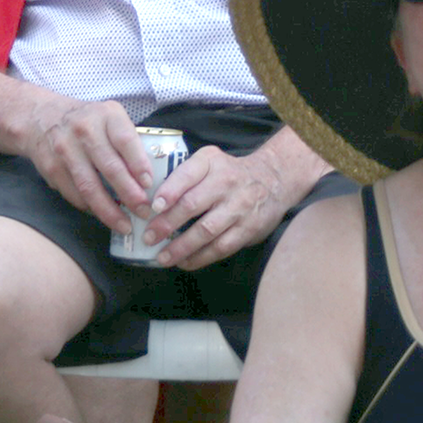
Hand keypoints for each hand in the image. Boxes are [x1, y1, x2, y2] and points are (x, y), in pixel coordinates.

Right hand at [19, 97, 155, 233]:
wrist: (40, 116)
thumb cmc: (86, 120)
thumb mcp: (110, 117)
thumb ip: (128, 141)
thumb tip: (149, 180)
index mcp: (106, 115)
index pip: (125, 140)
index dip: (139, 164)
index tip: (149, 185)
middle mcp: (84, 129)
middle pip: (110, 167)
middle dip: (130, 195)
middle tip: (144, 212)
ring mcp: (64, 149)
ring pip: (89, 187)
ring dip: (109, 211)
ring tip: (125, 225)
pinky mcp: (51, 167)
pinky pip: (74, 194)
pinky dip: (90, 208)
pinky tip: (102, 214)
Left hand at [140, 146, 293, 270]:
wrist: (274, 179)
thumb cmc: (229, 172)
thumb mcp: (208, 161)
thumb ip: (184, 175)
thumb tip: (153, 201)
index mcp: (210, 162)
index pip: (187, 174)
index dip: (169, 191)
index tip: (153, 206)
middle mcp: (225, 183)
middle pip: (192, 205)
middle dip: (167, 224)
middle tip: (149, 237)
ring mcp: (238, 207)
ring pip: (206, 230)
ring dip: (182, 246)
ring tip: (163, 257)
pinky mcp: (248, 229)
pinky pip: (221, 247)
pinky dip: (201, 257)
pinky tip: (185, 262)